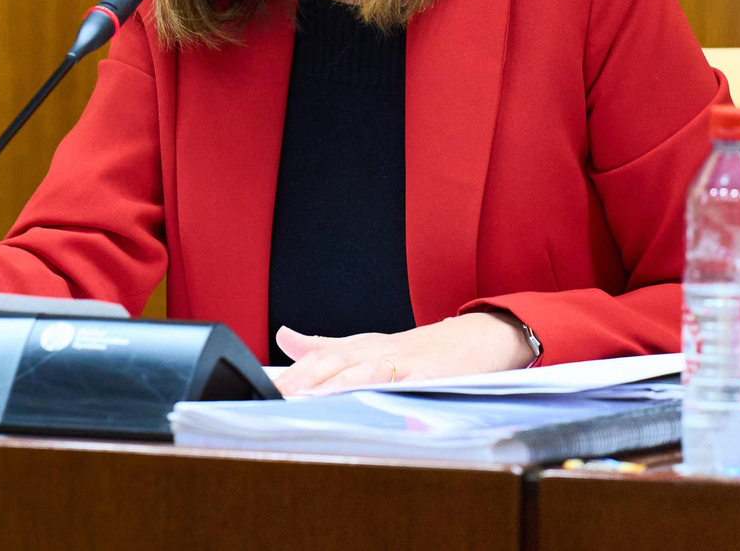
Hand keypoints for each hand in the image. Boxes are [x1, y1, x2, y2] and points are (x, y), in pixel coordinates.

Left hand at [272, 311, 533, 395]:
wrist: (475, 338)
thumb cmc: (418, 349)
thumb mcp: (369, 345)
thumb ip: (325, 346)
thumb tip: (283, 337)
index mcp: (361, 346)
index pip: (318, 357)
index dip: (292, 373)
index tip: (263, 389)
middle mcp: (379, 350)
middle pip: (336, 362)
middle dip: (305, 381)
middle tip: (279, 397)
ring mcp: (406, 361)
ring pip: (366, 371)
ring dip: (338, 386)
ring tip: (313, 401)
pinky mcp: (433, 375)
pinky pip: (409, 385)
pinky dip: (390, 392)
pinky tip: (373, 403)